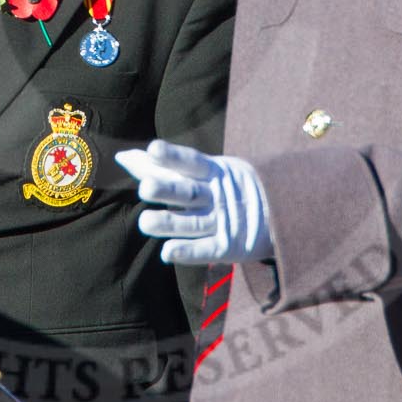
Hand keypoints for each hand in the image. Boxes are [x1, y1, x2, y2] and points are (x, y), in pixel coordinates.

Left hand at [115, 139, 272, 264]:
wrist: (279, 212)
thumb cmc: (224, 187)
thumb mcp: (203, 171)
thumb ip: (161, 166)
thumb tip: (121, 156)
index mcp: (213, 172)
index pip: (190, 162)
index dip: (172, 156)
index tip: (153, 149)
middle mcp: (217, 195)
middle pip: (188, 192)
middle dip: (167, 190)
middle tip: (145, 188)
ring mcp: (224, 221)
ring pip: (194, 222)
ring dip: (170, 223)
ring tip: (145, 223)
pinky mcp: (229, 247)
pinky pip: (206, 250)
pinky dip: (188, 251)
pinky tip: (167, 252)